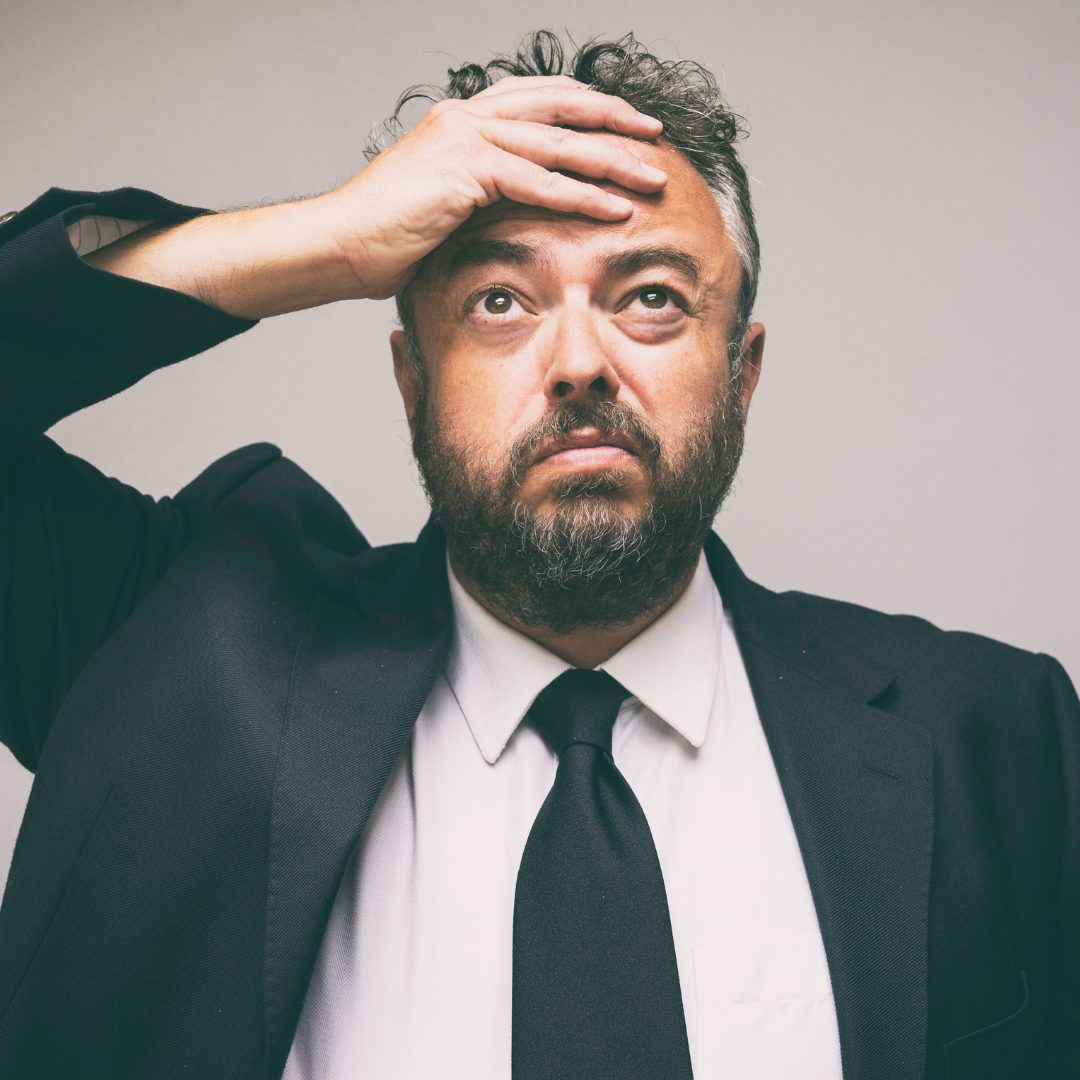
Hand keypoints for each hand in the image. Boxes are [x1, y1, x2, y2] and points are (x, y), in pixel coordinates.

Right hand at [315, 75, 666, 299]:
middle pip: (557, 106)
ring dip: (611, 160)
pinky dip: (580, 196)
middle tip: (655, 135)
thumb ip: (479, 192)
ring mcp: (465, 137)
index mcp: (462, 120)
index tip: (621, 122)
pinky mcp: (464, 169)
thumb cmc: (385, 236)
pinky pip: (538, 181)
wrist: (339, 244)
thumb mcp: (441, 203)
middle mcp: (466, 117)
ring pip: (556, 142)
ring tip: (652, 177)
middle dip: (612, 119)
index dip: (583, 106)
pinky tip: (614, 208)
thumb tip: (510, 208)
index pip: (536, 98)